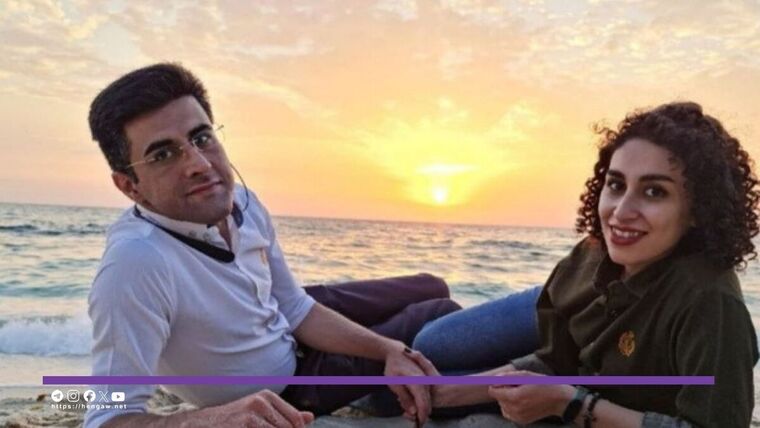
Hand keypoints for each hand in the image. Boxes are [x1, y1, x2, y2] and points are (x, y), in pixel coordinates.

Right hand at [197, 390, 314, 427]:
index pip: (295, 420)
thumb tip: (310, 417)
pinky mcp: (244, 425)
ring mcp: (251, 415)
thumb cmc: (235, 419)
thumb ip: (286, 415)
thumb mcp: (261, 412)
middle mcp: (261, 402)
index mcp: (268, 397)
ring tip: (252, 427)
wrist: (205, 424)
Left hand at [384, 343, 436, 424]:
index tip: (419, 423)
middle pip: (426, 404)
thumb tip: (413, 411)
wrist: (395, 352)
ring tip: (406, 412)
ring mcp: (425, 381)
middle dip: (421, 414)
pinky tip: (407, 403)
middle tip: (411, 419)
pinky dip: (417, 401)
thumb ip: (405, 397)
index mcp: (418, 383)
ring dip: (418, 408)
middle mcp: (424, 382)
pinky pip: (423, 395)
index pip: (423, 404)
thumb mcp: (394, 384)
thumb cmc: (393, 367)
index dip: (422, 415)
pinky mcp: (423, 381)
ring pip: (426, 400)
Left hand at [487, 371, 573, 424]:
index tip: (507, 382)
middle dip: (504, 392)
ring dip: (507, 400)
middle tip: (518, 387)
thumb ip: (508, 377)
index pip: (493, 392)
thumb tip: (494, 380)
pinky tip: (521, 402)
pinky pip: (508, 413)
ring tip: (521, 395)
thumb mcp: (526, 375)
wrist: (559, 400)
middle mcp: (515, 409)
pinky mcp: (522, 421)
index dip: (498, 385)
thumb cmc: (543, 385)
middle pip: (497, 399)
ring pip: (502, 406)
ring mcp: (518, 417)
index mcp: (515, 397)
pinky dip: (511, 407)